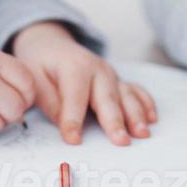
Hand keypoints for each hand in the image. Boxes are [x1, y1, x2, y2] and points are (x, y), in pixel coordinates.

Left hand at [10, 22, 155, 145]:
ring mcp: (111, 75)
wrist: (51, 45)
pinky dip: (146, 104)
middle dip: (114, 121)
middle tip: (121, 141)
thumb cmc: (41, 64)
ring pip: (126, 96)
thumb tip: (64, 123)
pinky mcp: (119, 81)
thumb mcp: (34, 79)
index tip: (74, 140)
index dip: (73, 119)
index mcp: (74, 67)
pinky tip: (152, 118)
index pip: (74, 97)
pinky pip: (136, 91)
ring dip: (136, 115)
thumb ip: (49, 102)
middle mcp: (97, 69)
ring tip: (142, 133)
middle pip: (107, 98)